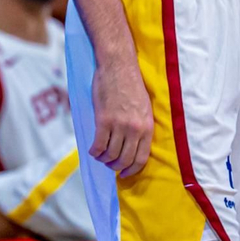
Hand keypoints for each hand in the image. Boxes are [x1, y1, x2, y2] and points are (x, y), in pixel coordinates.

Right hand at [89, 56, 152, 176]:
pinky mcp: (104, 120)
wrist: (118, 66)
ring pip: (110, 154)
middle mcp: (135, 128)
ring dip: (104, 159)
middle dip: (116, 167)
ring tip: (101, 155)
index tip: (124, 173)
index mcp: (147, 126)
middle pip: (125, 159)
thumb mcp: (144, 107)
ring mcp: (119, 125)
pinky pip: (98, 145)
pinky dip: (94, 151)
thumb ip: (140, 126)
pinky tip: (93, 149)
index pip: (141, 158)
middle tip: (110, 165)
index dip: (132, 169)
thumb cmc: (130, 85)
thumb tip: (134, 146)